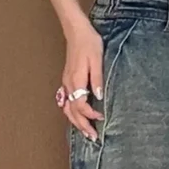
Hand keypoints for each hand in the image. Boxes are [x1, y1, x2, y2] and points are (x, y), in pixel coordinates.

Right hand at [60, 18, 103, 140]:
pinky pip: (67, 102)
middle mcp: (69, 85)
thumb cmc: (89, 43)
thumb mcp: (97, 60)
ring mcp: (66, 84)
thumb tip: (98, 96)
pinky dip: (72, 113)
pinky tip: (77, 118)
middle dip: (82, 126)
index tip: (101, 118)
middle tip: (93, 137)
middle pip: (72, 112)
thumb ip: (97, 79)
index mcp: (76, 80)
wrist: (76, 32)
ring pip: (67, 109)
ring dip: (76, 122)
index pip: (81, 105)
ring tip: (86, 132)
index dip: (90, 114)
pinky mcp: (67, 81)